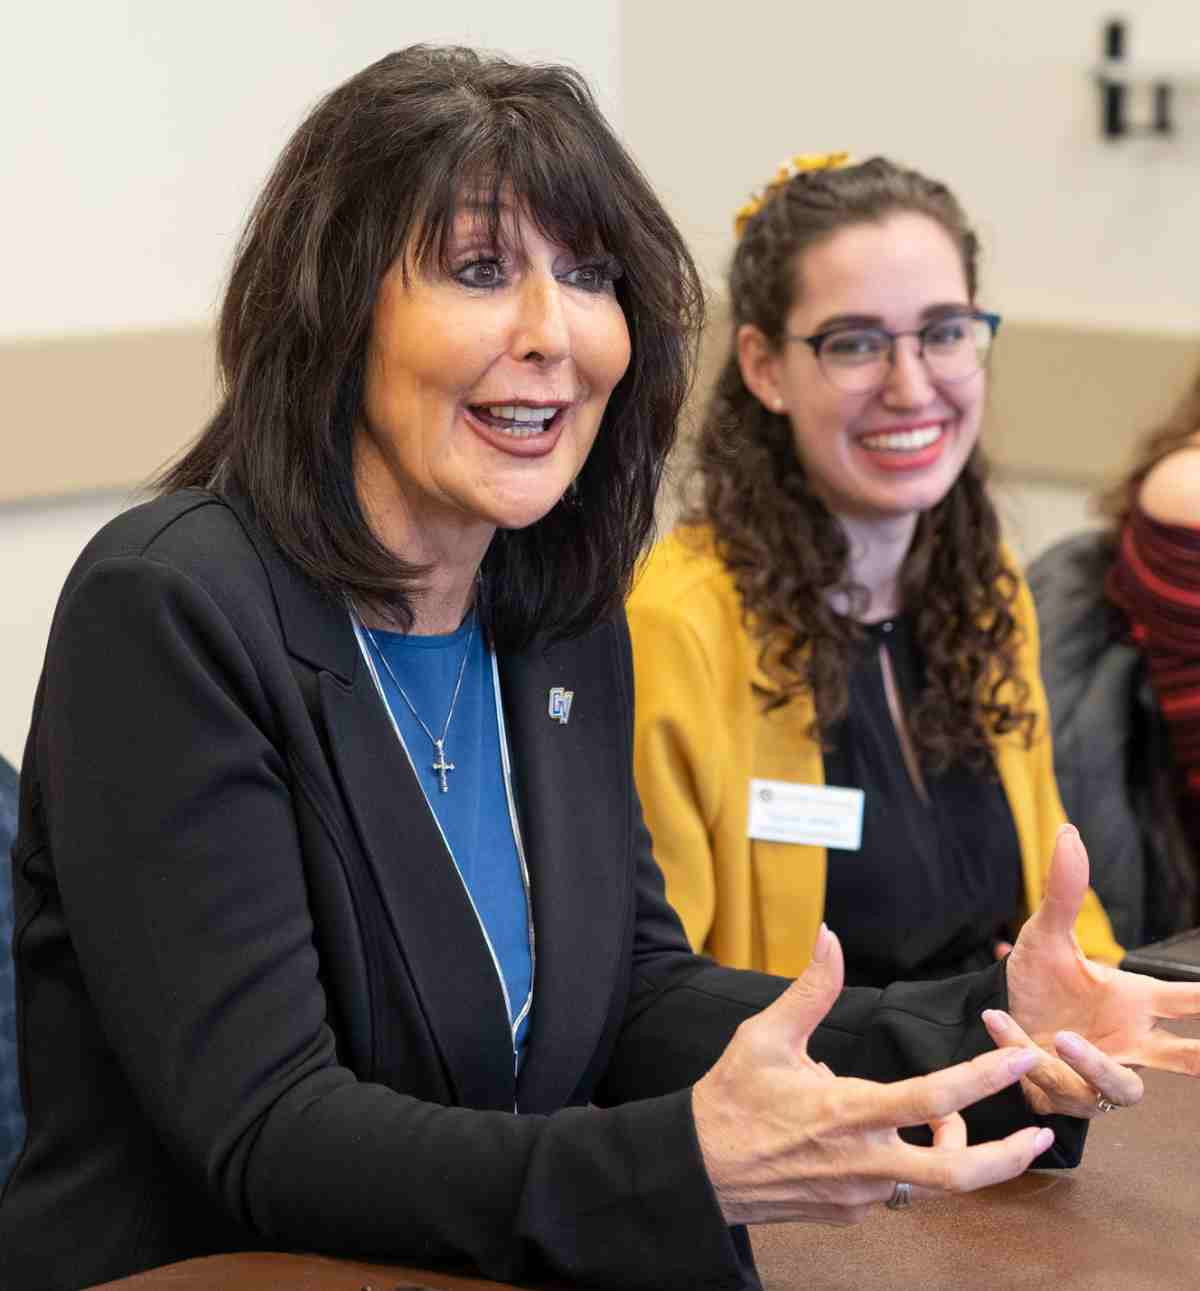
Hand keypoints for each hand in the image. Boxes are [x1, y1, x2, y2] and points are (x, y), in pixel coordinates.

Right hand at [692, 924, 1053, 1225]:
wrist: (699, 1170)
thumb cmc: (731, 1098)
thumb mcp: (764, 1036)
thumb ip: (810, 989)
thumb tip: (829, 936)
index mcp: (846, 1113)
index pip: (931, 1098)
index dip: (982, 1077)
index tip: (1019, 1057)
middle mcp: (861, 1162)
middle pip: (957, 1174)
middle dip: (1009, 1155)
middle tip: (1044, 1132)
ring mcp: (858, 1195)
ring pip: (928, 1179)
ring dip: (949, 1149)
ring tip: (945, 1120)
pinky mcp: (849, 1213)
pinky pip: (893, 1188)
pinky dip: (902, 1160)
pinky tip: (874, 1136)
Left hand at [991, 824, 1199, 1118]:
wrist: (997, 1018)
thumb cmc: (1039, 982)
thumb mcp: (1045, 935)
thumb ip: (1063, 892)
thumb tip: (1069, 832)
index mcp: (1135, 1000)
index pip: (1188, 999)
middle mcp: (1128, 1041)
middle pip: (1184, 1059)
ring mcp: (1100, 1073)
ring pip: (1121, 1085)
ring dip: (1092, 1063)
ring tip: (1060, 1037)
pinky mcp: (1066, 1094)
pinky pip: (1055, 1082)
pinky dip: (1025, 1052)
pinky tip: (1000, 1024)